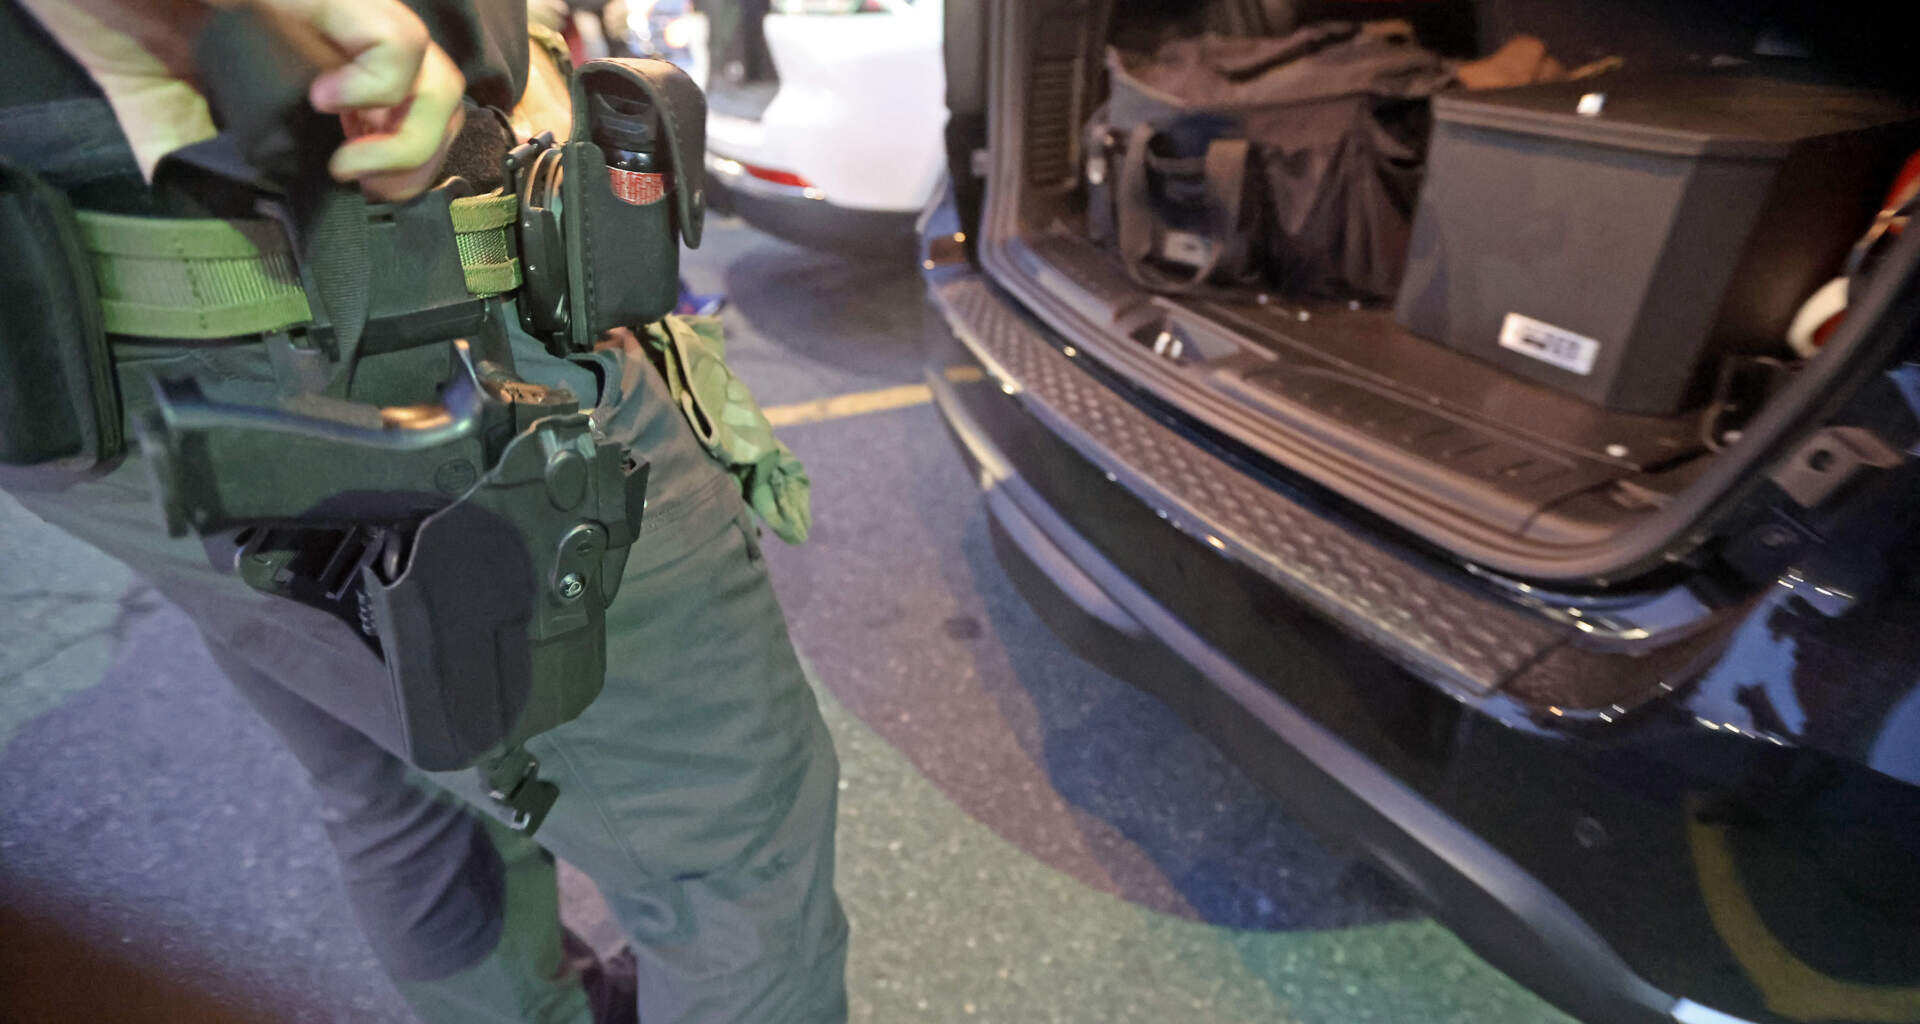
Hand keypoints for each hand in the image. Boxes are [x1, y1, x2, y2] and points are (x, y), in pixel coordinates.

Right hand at [18, 0, 466, 200]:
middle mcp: (344, 41)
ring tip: (346, 160)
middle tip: (359, 185)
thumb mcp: (161, 105)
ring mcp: (341, 13)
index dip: (407, 168)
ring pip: (437, 78)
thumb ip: (200, 155)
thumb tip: (234, 229)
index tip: (360, 194)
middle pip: (442, 105)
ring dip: (405, 141)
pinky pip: (396, 43)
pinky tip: (325, 100)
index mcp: (320, 67)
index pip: (413, 118)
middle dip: (416, 164)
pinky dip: (377, 88)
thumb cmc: (118, 13)